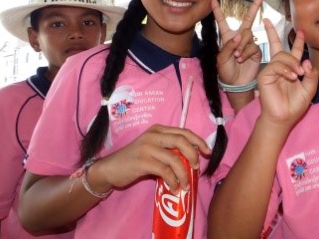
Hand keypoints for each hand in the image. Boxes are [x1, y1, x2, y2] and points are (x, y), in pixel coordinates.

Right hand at [94, 125, 210, 193]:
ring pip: (174, 159)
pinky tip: (174, 188)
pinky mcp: (142, 161)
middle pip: (182, 141)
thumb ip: (169, 149)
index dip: (198, 141)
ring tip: (185, 185)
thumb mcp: (152, 148)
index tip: (207, 152)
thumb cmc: (135, 160)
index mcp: (158, 129)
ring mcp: (147, 147)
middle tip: (196, 167)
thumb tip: (192, 159)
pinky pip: (165, 172)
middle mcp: (154, 135)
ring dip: (183, 174)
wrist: (110, 168)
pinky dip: (173, 181)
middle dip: (193, 154)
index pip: (184, 131)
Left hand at [214, 0, 264, 85]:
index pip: (222, 21)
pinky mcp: (256, 51)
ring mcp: (249, 43)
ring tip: (236, 56)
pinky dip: (246, 52)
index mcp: (227, 37)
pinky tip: (242, 59)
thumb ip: (228, 46)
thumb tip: (239, 36)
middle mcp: (239, 37)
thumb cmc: (226, 71)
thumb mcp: (221, 58)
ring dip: (242, 45)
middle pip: (248, 19)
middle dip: (255, 7)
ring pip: (248, 34)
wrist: (236, 83)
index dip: (217, 10)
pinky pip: (253, 46)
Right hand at [257, 19, 317, 128]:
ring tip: (298, 75)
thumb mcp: (309, 89)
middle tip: (267, 21)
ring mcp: (270, 70)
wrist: (284, 117)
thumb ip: (312, 75)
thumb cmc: (294, 105)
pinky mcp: (264, 75)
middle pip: (276, 45)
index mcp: (290, 69)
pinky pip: (276, 65)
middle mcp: (279, 67)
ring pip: (281, 56)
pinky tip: (291, 77)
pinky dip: (285, 69)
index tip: (301, 31)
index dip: (297, 41)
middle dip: (272, 32)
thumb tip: (307, 62)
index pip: (293, 51)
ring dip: (292, 63)